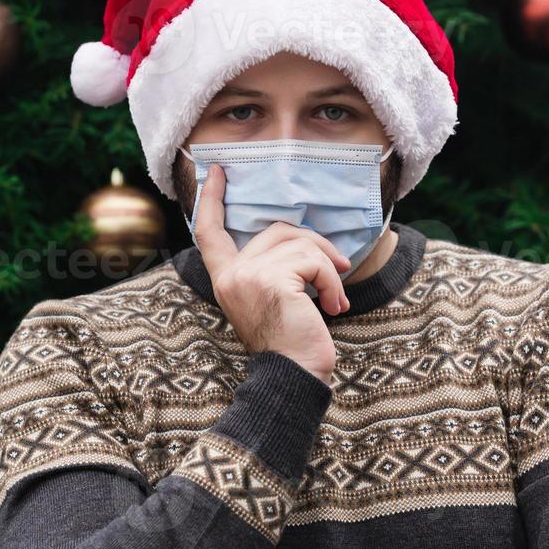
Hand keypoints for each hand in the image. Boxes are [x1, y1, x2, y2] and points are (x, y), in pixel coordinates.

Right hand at [193, 165, 349, 383]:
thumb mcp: (273, 299)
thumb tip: (305, 239)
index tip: (218, 171)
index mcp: (225, 280)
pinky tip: (334, 307)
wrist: (293, 377)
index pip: (209, 232)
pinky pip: (314, 261)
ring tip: (335, 299)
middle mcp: (231, 275)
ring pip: (301, 244)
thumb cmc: (290, 344)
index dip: (212, 199)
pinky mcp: (273, 280)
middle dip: (315, 245)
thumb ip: (273, 268)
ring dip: (328, 269)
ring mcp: (249, 276)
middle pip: (277, 230)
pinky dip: (332, 281)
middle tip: (339, 270)